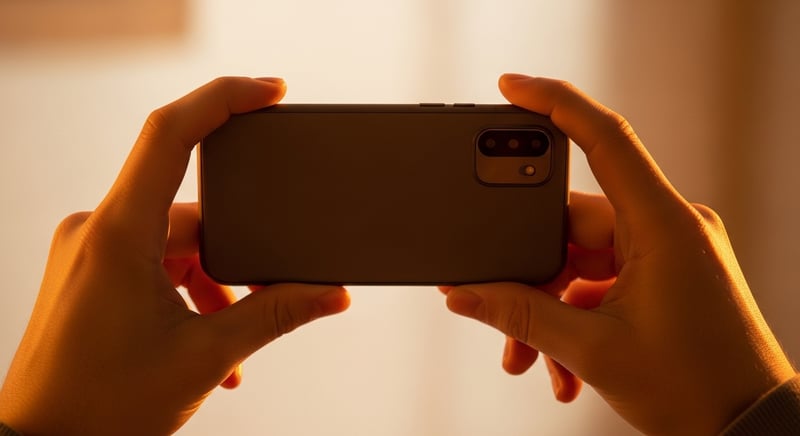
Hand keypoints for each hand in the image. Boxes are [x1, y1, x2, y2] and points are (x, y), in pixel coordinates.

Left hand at [0, 77, 349, 434]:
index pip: (170, 132)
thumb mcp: (205, 355)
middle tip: (271, 289)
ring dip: (215, 285)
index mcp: (119, 233)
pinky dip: (190, 293)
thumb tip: (331, 295)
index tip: (272, 92)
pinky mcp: (92, 269)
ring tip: (232, 343)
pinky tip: (210, 341)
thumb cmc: (102, 406)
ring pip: (179, 244)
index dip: (223, 98)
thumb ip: (276, 314)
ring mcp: (92, 249)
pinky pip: (157, 263)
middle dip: (238, 254)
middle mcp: (99, 229)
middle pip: (194, 211)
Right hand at [442, 74, 795, 434]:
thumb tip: (465, 295)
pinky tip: (565, 364)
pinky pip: (602, 278)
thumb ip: (520, 315)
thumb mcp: (592, 349)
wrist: (745, 428)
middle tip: (499, 312)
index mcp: (661, 224)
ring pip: (581, 259)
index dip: (554, 103)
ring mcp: (667, 251)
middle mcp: (667, 226)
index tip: (512, 88)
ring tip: (537, 359)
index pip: (605, 138)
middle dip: (532, 275)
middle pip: (571, 223)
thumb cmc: (696, 387)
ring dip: (551, 307)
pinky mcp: (665, 274)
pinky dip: (576, 314)